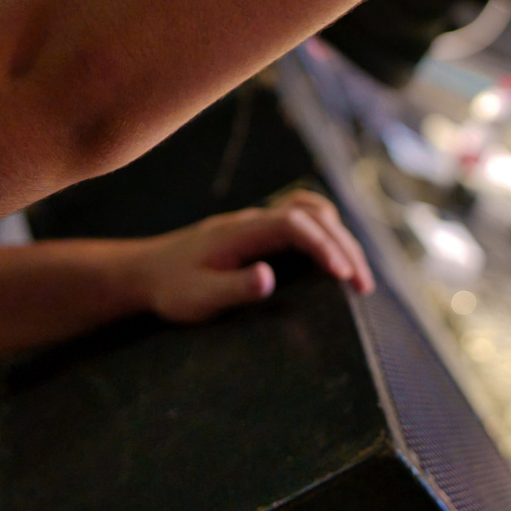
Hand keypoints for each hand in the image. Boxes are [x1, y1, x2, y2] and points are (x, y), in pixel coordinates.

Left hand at [132, 190, 374, 324]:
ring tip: (356, 276)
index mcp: (241, 231)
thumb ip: (233, 287)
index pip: (294, 223)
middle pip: (312, 214)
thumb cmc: (172, 288)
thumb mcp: (198, 297)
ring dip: (339, 237)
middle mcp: (254, 220)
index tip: (343, 275)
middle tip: (363, 287)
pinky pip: (303, 222)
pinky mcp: (261, 234)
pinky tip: (335, 264)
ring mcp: (258, 224)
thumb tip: (269, 276)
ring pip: (312, 212)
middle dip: (343, 245)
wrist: (147, 273)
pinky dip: (327, 235)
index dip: (323, 245)